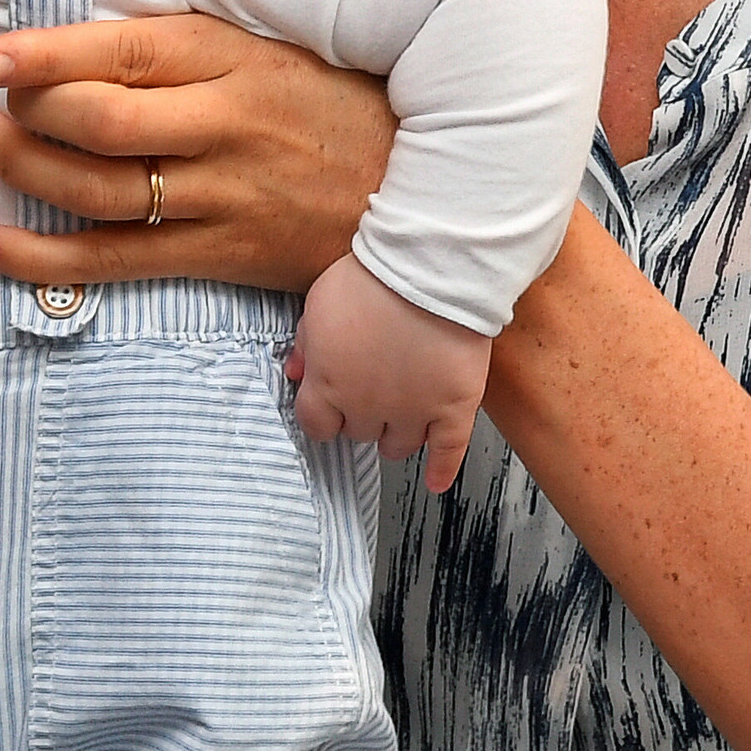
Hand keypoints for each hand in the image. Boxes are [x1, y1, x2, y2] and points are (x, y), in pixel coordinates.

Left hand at [0, 14, 395, 292]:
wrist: (423, 189)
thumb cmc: (332, 103)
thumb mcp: (269, 46)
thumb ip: (185, 44)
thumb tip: (83, 36)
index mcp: (232, 59)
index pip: (120, 50)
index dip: (41, 56)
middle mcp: (225, 126)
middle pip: (100, 123)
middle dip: (26, 115)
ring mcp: (224, 196)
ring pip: (99, 191)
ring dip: (25, 172)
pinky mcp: (223, 255)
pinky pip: (117, 262)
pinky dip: (44, 258)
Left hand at [288, 254, 489, 491]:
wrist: (428, 269)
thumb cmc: (372, 278)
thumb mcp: (319, 302)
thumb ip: (306, 343)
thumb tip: (296, 372)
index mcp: (329, 384)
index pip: (316, 425)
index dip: (323, 416)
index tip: (329, 409)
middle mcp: (367, 407)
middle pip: (359, 433)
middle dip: (361, 416)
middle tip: (371, 395)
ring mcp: (413, 412)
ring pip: (398, 446)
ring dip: (395, 436)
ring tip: (399, 421)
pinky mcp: (453, 409)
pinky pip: (448, 452)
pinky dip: (442, 470)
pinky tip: (436, 481)